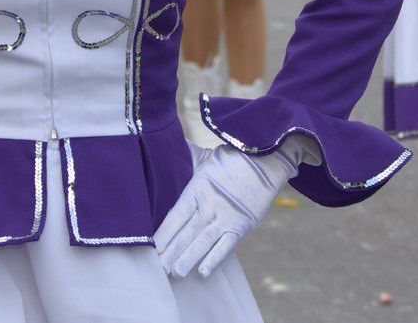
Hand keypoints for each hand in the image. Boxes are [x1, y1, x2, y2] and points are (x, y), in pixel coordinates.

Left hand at [155, 141, 304, 278]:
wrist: (266, 160)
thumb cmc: (231, 158)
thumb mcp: (205, 157)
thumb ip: (185, 157)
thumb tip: (164, 143)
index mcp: (197, 189)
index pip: (176, 215)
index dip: (164, 233)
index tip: (152, 246)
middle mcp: (210, 205)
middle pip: (186, 232)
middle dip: (171, 251)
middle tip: (158, 268)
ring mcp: (226, 217)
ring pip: (203, 242)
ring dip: (188, 259)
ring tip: (176, 273)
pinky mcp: (242, 226)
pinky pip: (226, 247)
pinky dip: (215, 260)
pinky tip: (203, 272)